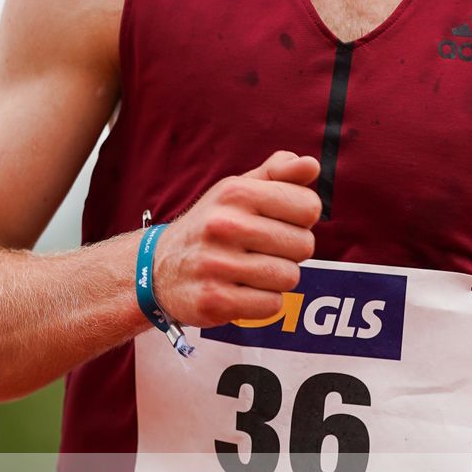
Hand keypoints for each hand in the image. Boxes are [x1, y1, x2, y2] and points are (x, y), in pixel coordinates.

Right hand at [152, 151, 321, 326]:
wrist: (159, 267)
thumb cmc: (212, 225)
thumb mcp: (238, 190)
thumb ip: (278, 173)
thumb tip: (311, 165)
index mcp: (235, 192)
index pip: (308, 207)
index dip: (302, 219)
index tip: (280, 222)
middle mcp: (224, 225)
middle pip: (303, 245)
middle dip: (289, 252)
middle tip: (262, 250)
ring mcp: (216, 264)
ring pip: (289, 277)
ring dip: (276, 278)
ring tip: (250, 271)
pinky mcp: (214, 300)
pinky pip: (272, 305)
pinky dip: (263, 302)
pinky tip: (241, 290)